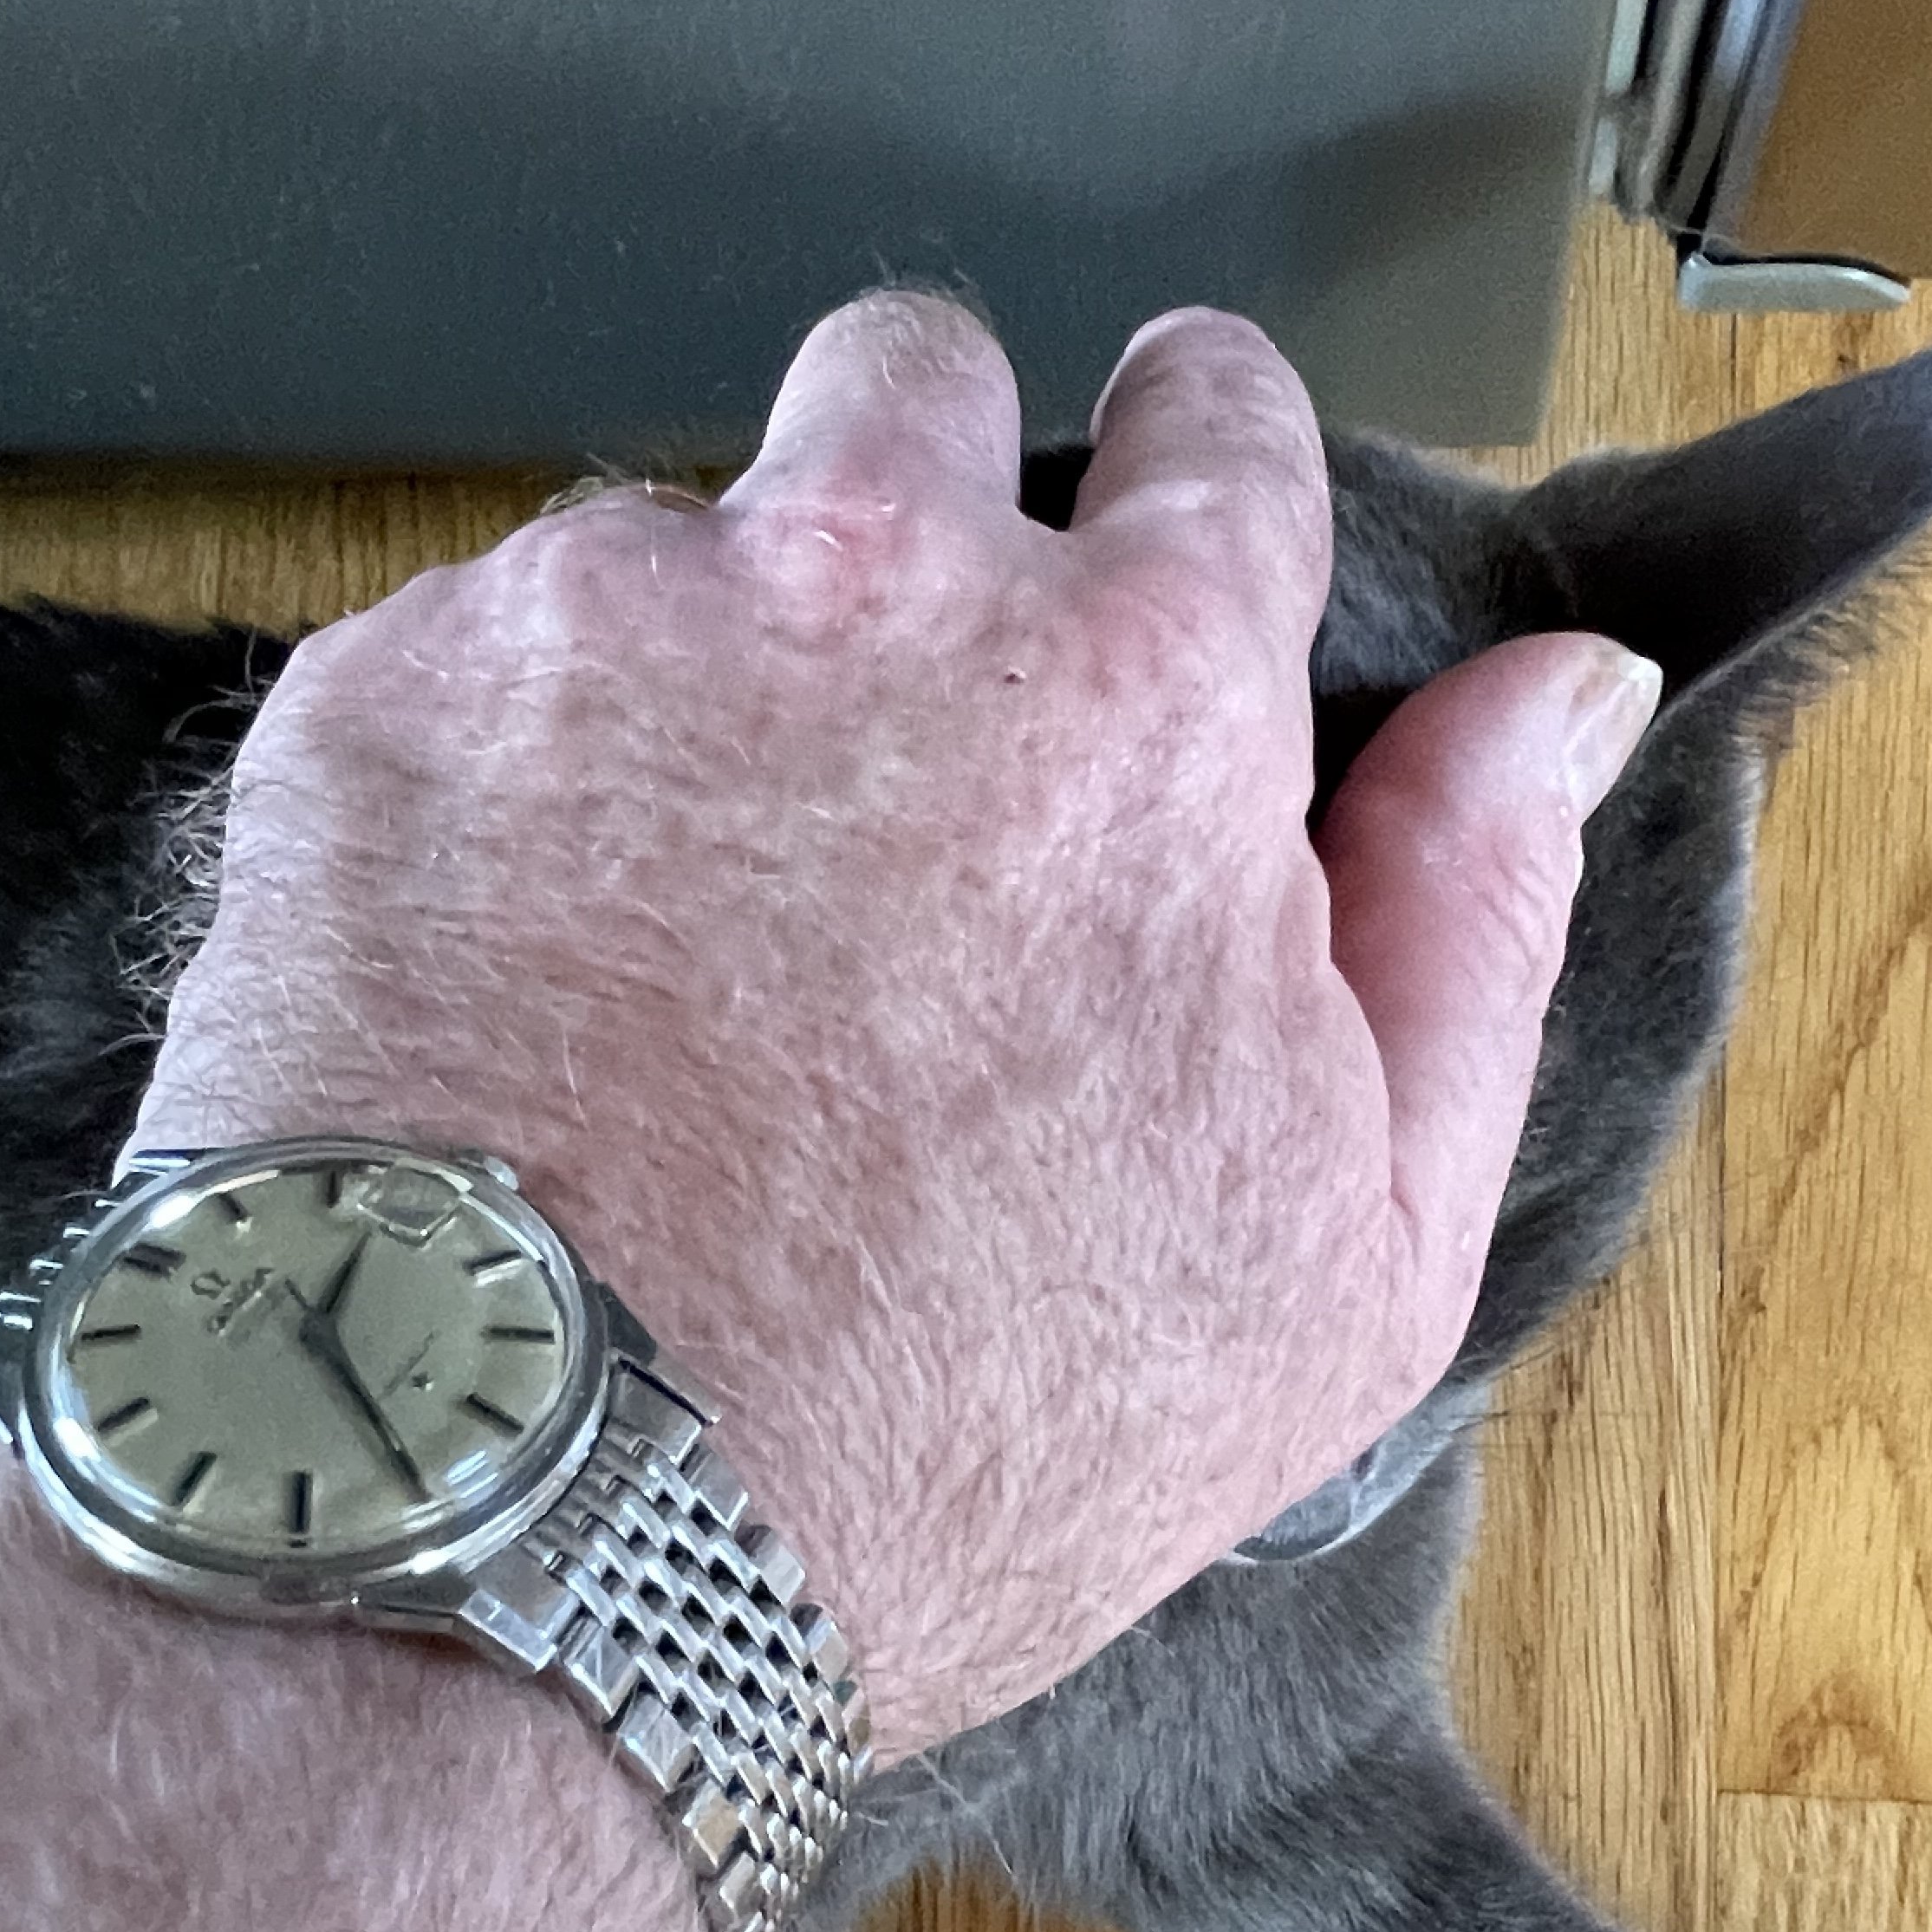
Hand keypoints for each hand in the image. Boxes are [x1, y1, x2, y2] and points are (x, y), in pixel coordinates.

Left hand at [133, 295, 1655, 1751]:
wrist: (525, 1543)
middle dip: (924, 518)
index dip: (1192, 482)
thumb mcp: (1347, 1255)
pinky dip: (503, 779)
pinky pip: (469, 657)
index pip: (1211, 420)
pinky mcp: (374, 702)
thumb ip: (1470, 919)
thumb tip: (1557, 689)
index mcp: (1140, 694)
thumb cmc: (959, 1439)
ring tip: (677, 938)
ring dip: (701, 669)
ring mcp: (594, 625)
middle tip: (890, 754)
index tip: (1149, 565)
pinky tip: (520, 985)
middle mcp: (866, 583)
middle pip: (918, 388)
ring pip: (678, 535)